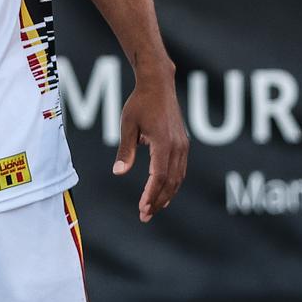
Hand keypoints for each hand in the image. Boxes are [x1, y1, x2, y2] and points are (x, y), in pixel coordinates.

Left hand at [113, 66, 188, 222]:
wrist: (158, 85)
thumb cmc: (140, 103)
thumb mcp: (127, 126)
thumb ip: (125, 150)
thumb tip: (119, 173)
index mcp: (164, 144)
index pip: (158, 177)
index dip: (151, 195)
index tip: (142, 209)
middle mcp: (178, 147)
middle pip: (171, 182)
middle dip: (158, 201)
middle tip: (145, 216)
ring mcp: (183, 146)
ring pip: (178, 178)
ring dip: (166, 195)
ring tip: (153, 209)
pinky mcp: (183, 144)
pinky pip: (180, 169)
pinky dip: (172, 183)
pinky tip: (162, 192)